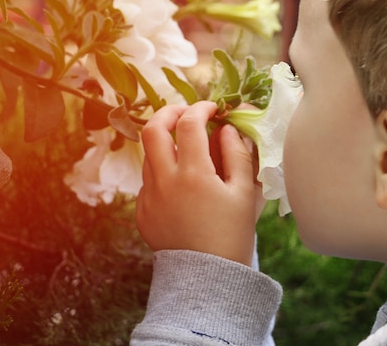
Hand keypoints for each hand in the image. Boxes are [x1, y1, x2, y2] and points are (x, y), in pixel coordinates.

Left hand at [136, 101, 258, 265]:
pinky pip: (148, 180)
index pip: (189, 123)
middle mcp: (164, 181)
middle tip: (186, 113)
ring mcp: (149, 197)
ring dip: (166, 142)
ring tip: (188, 150)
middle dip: (169, 112)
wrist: (207, 279)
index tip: (213, 108)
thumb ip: (236, 154)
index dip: (201, 108)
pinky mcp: (142, 212)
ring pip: (148, 154)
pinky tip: (182, 184)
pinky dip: (163, 169)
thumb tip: (226, 129)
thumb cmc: (233, 234)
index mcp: (193, 174)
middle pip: (152, 129)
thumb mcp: (243, 193)